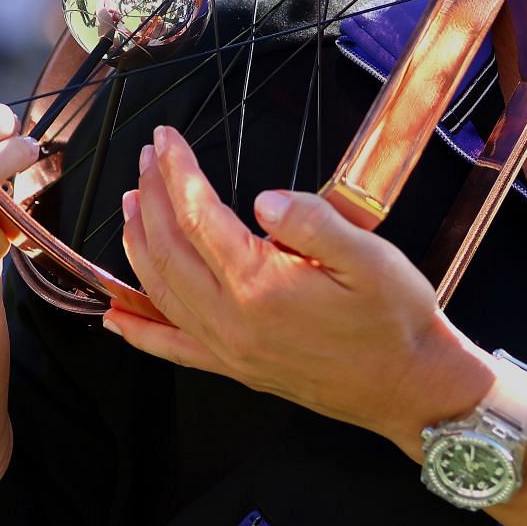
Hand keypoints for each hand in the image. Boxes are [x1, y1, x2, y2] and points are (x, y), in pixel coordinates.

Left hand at [110, 126, 491, 446]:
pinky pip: (171, 347)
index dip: (177, 172)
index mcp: (261, 285)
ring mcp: (229, 348)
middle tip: (146, 159)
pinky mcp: (235, 368)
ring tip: (130, 206)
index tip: (165, 140)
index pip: (199, 216)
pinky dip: (138, 328)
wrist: (410, 385)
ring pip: (160, 291)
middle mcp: (233, 320)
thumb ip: (313, 221)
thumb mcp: (370, 256)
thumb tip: (263, 201)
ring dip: (137, 243)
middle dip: (151, 196)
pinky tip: (116, 316)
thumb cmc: (395, 318)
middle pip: (169, 248)